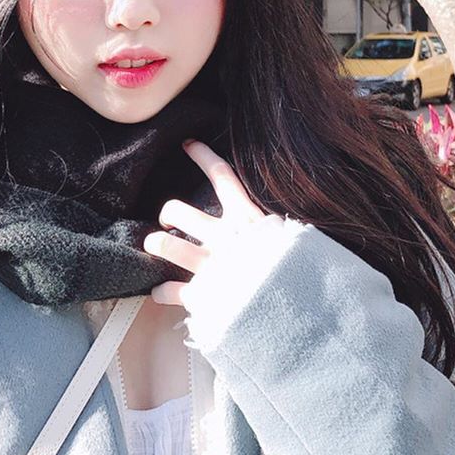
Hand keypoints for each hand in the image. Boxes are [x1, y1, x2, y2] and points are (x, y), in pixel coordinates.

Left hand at [144, 140, 281, 309]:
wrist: (296, 310)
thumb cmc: (299, 272)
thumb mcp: (296, 240)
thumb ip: (280, 230)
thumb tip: (293, 223)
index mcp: (247, 220)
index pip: (222, 177)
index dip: (203, 157)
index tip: (187, 144)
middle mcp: (223, 238)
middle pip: (179, 211)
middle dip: (167, 213)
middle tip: (168, 220)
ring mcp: (209, 266)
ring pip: (165, 245)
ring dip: (155, 244)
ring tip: (155, 246)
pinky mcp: (200, 296)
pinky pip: (168, 290)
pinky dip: (162, 292)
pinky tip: (161, 292)